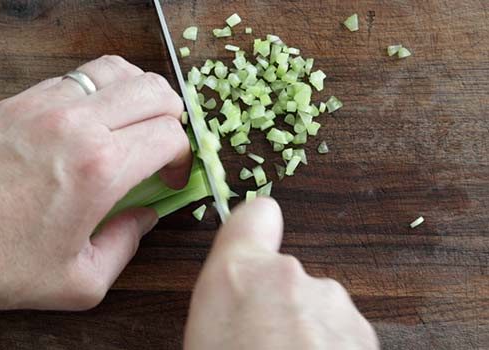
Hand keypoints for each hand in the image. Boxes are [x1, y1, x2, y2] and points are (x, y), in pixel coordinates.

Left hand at [0, 55, 190, 310]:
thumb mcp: (80, 281)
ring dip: (135, 94)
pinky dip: (94, 92)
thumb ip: (127, 245)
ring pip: (115, 70)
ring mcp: (43, 105)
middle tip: (160, 144)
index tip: (170, 176)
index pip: (170, 135)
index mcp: (100, 169)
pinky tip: (85, 121)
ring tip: (129, 123)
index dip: (182, 156)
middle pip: (153, 90)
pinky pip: (73, 78)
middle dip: (171, 117)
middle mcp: (76, 125)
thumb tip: (144, 217)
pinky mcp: (16, 101)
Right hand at [184, 199, 378, 349]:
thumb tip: (233, 303)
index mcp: (236, 274)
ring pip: (316, 305)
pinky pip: (341, 331)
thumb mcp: (204, 335)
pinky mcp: (363, 330)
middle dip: (278, 303)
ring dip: (307, 329)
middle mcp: (288, 276)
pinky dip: (332, 348)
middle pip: (285, 274)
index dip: (254, 228)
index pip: (255, 215)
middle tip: (260, 343)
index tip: (254, 242)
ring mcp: (331, 302)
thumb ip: (225, 300)